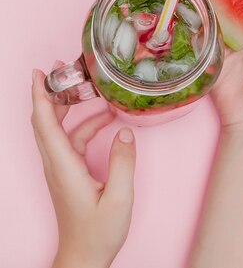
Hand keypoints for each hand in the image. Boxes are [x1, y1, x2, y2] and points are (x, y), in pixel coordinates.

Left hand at [31, 61, 136, 267]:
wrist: (84, 257)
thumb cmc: (98, 233)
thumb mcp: (119, 198)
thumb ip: (123, 163)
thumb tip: (125, 132)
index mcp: (64, 167)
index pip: (45, 123)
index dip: (41, 95)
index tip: (41, 73)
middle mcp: (57, 165)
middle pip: (45, 121)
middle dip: (52, 92)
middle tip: (65, 69)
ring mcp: (60, 170)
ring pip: (57, 130)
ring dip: (70, 108)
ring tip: (90, 91)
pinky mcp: (67, 174)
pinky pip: (70, 142)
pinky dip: (84, 126)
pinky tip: (105, 123)